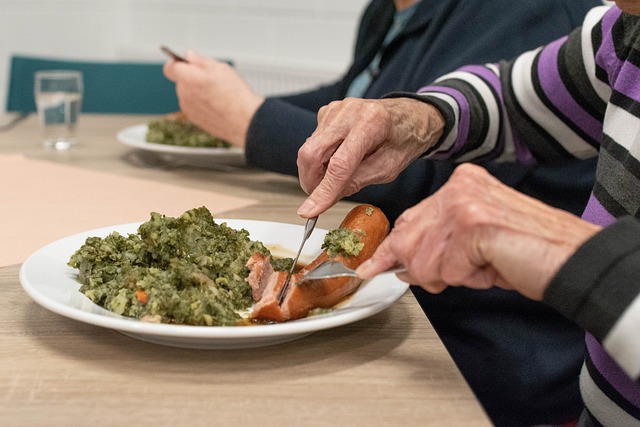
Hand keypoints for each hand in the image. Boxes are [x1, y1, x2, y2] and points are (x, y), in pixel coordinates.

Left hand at [163, 50, 263, 146]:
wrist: (245, 121)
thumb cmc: (235, 95)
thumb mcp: (221, 68)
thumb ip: (200, 60)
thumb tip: (189, 55)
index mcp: (188, 78)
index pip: (170, 68)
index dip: (177, 64)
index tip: (186, 63)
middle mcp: (184, 94)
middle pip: (182, 81)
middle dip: (193, 78)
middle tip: (213, 79)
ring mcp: (188, 108)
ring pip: (189, 94)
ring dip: (198, 92)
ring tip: (218, 94)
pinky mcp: (194, 119)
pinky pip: (194, 106)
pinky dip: (202, 104)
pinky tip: (217, 105)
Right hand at [296, 97, 443, 217]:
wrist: (408, 114)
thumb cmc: (403, 140)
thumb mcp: (387, 169)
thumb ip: (357, 182)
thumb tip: (326, 199)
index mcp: (372, 123)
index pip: (340, 164)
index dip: (323, 190)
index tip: (310, 211)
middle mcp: (350, 111)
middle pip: (311, 152)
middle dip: (310, 181)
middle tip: (320, 197)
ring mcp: (336, 109)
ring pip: (308, 149)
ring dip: (317, 170)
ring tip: (339, 173)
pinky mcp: (327, 112)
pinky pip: (313, 142)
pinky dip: (320, 158)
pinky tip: (338, 158)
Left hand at [356, 163, 600, 300]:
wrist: (574, 258)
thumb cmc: (529, 252)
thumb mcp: (475, 240)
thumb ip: (439, 242)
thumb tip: (402, 265)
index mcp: (461, 184)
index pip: (409, 219)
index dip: (390, 249)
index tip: (370, 266)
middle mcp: (459, 187)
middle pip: (408, 240)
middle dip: (421, 269)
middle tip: (453, 273)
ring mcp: (464, 203)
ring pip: (424, 261)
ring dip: (453, 277)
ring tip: (485, 267)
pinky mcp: (473, 225)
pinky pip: (449, 270)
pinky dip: (470, 279)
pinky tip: (493, 267)